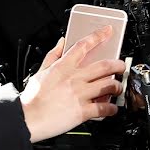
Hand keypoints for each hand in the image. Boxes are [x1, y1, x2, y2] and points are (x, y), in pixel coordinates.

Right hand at [21, 27, 125, 142]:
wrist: (27, 118)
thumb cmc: (32, 98)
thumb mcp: (40, 72)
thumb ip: (52, 55)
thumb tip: (61, 42)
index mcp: (63, 67)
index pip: (83, 45)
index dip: (98, 36)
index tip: (107, 31)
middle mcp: (74, 78)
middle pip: (104, 66)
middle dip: (118, 64)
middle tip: (121, 66)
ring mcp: (80, 94)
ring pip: (108, 85)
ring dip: (118, 86)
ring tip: (118, 87)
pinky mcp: (82, 111)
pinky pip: (104, 108)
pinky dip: (112, 108)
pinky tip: (112, 108)